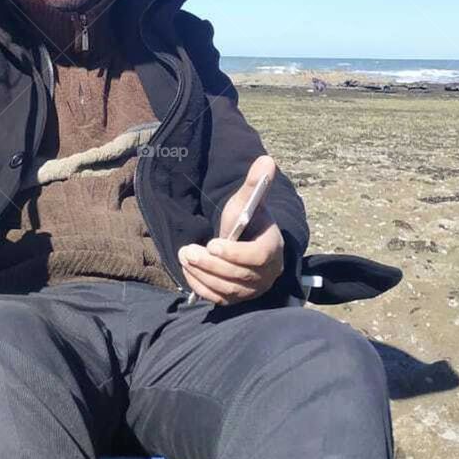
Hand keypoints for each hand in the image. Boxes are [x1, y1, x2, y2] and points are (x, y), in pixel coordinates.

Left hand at [178, 155, 283, 304]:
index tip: (212, 243)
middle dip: (210, 264)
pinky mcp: (239, 299)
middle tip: (188, 250)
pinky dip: (201, 287)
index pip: (258, 256)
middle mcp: (267, 273)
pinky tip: (188, 270)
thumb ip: (255, 183)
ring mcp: (253, 289)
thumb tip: (266, 160)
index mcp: (273, 247)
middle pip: (239, 276)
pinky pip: (219, 298)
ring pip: (227, 289)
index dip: (235, 253)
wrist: (246, 239)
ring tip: (185, 256)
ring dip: (202, 274)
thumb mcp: (248, 200)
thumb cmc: (247, 218)